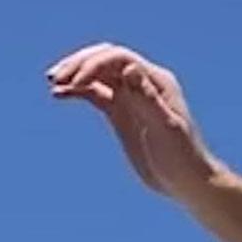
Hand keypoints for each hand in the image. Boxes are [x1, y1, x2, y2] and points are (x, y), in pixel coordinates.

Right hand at [46, 43, 220, 200]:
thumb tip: (128, 68)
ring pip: (97, 76)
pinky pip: (95, 94)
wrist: (188, 182)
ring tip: (53, 83)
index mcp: (156, 82)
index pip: (120, 59)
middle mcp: (141, 84)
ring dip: (75, 75)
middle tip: (56, 77)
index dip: (96, 64)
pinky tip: (59, 95)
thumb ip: (147, 99)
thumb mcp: (165, 128)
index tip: (78, 82)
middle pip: (105, 60)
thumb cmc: (183, 156)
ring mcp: (129, 98)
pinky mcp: (120, 113)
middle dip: (80, 65)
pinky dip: (77, 92)